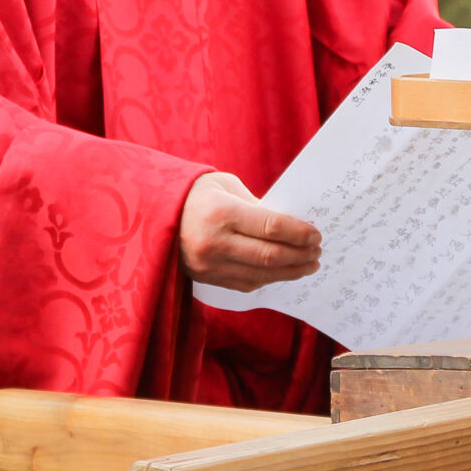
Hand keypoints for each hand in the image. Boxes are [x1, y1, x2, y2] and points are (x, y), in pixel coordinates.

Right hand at [177, 172, 321, 292]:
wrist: (153, 212)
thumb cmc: (196, 193)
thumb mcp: (226, 187)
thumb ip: (256, 207)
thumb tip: (289, 227)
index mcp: (221, 213)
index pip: (271, 228)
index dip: (299, 233)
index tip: (316, 234)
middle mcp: (214, 242)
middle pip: (270, 256)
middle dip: (300, 255)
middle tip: (317, 251)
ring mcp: (209, 265)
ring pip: (261, 275)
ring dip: (289, 272)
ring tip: (308, 265)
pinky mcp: (205, 278)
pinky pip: (245, 284)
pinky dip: (268, 279)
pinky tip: (283, 272)